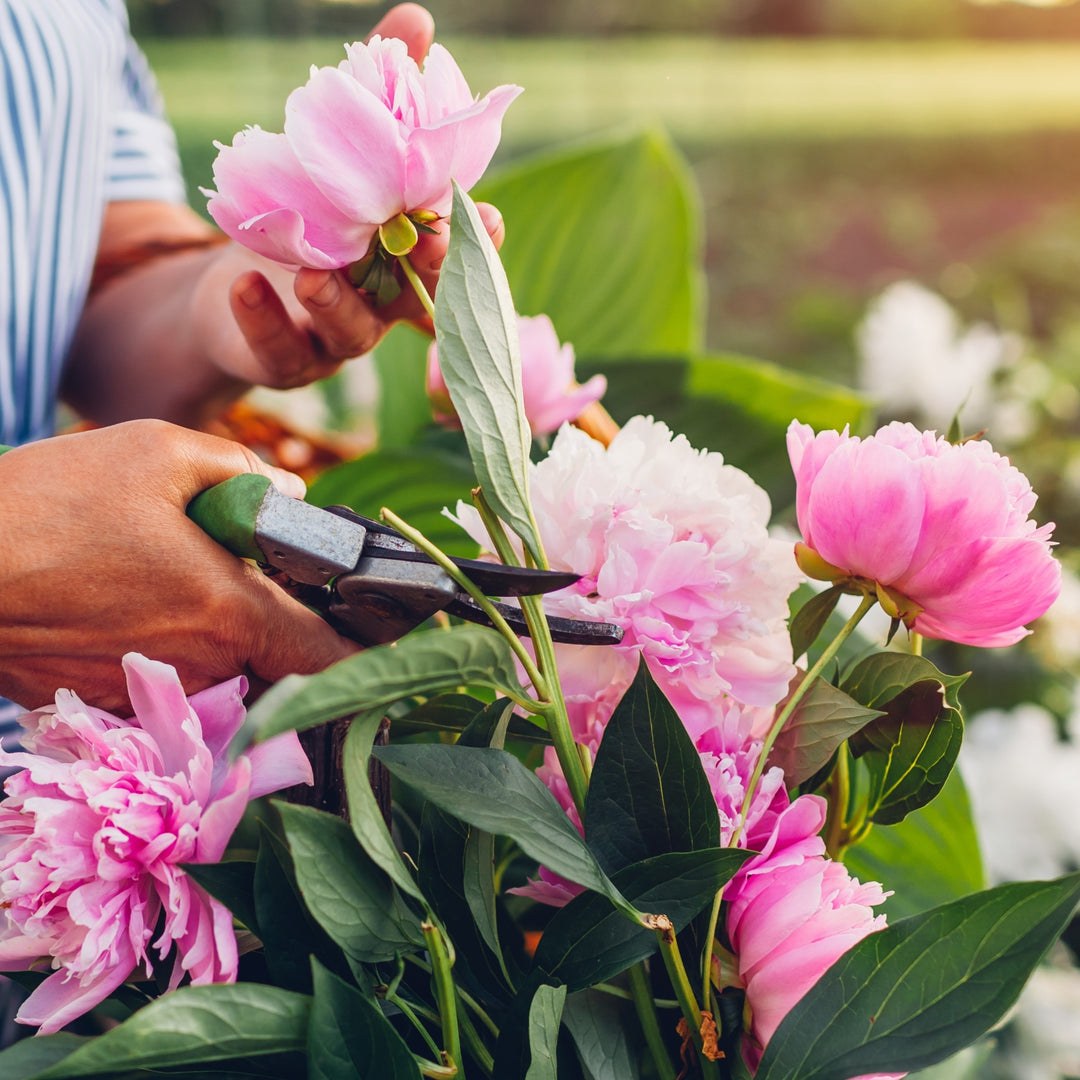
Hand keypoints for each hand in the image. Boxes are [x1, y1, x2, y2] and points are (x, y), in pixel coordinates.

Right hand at [0, 421, 356, 711]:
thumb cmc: (48, 504)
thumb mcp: (156, 452)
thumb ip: (240, 472)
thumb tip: (289, 492)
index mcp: (228, 612)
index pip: (330, 658)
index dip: (366, 648)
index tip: (384, 630)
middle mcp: (199, 668)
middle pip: (280, 666)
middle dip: (289, 628)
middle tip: (271, 578)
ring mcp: (149, 695)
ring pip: (224, 673)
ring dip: (226, 636)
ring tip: (183, 579)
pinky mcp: (104, 704)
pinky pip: (168, 683)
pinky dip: (174, 651)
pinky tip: (137, 605)